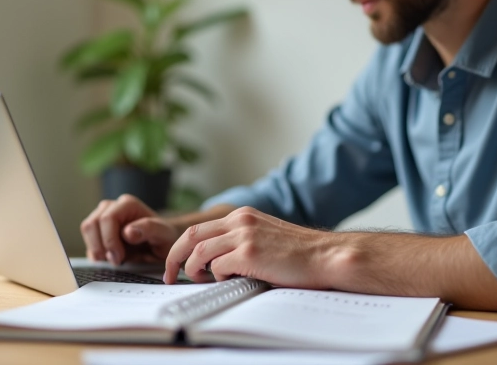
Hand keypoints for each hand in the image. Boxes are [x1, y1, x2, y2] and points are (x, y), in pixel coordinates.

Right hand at [80, 194, 180, 264]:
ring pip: (86, 229)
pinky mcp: (98, 229)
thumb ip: (149, 230)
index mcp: (128, 204)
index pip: (107, 219)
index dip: (109, 240)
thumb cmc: (163, 237)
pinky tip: (110, 258)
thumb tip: (128, 231)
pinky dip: (95, 252)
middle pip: (91, 224)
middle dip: (101, 246)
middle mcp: (112, 206)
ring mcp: (103, 216)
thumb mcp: (164, 235)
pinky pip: (87, 239)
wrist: (161, 244)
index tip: (119, 258)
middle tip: (116, 261)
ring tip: (113, 259)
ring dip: (96, 249)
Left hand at [163, 206, 336, 286]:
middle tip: (169, 275)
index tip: (177, 263)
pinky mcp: (249, 253)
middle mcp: (240, 221)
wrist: (327, 256)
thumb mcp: (266, 236)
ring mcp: (244, 235)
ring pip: (198, 252)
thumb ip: (241, 241)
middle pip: (190, 235)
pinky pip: (217, 266)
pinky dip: (216, 277)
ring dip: (192, 270)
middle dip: (173, 257)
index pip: (199, 228)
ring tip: (197, 280)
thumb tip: (214, 261)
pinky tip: (229, 280)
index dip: (182, 247)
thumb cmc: (301, 254)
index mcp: (243, 216)